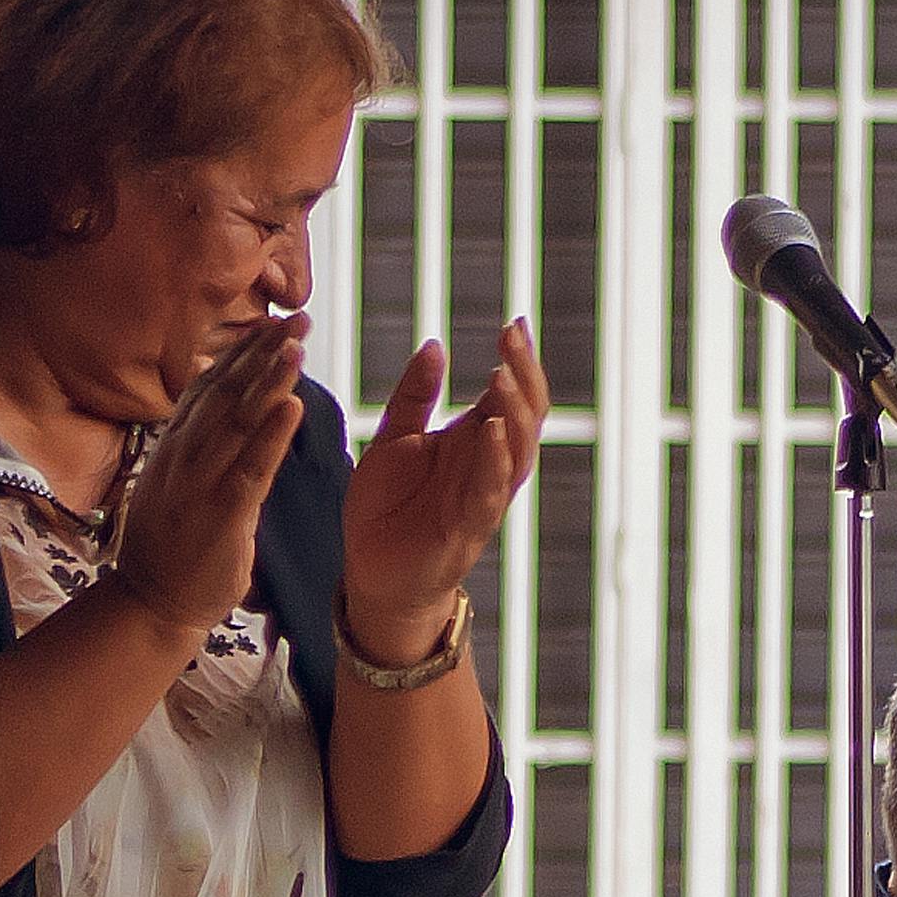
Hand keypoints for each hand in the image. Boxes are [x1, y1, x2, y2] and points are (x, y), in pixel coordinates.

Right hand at [113, 310, 309, 631]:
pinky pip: (251, 469)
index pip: (211, 387)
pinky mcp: (221, 514)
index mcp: (176, 446)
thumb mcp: (178, 480)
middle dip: (264, 354)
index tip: (274, 323)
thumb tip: (213, 391)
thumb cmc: (171, 545)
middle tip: (300, 319)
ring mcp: (200, 483)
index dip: (243, 353)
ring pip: (238, 422)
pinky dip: (271, 436)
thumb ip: (197, 439)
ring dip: (270, 381)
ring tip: (298, 346)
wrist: (151, 602)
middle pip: (227, 393)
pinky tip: (292, 407)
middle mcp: (185, 456)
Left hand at [342, 316, 551, 645]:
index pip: (510, 394)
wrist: (371, 573)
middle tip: (511, 337)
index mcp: (474, 442)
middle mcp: (487, 467)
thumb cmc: (385, 508)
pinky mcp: (467, 529)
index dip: (518, 361)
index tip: (514, 323)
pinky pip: (489, 493)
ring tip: (503, 374)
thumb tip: (436, 346)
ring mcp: (482, 498)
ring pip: (517, 452)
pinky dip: (494, 462)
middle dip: (523, 375)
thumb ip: (415, 396)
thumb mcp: (394, 438)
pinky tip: (492, 430)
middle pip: (525, 416)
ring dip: (515, 413)